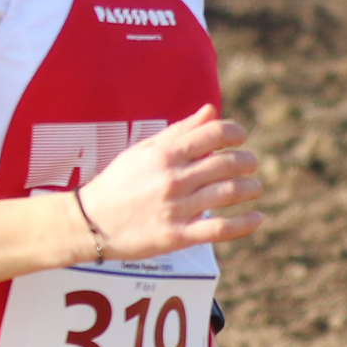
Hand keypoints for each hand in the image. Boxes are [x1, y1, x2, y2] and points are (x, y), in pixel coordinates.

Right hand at [76, 105, 266, 257]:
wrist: (90, 222)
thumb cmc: (117, 183)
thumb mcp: (142, 151)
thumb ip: (179, 131)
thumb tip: (211, 110)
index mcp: (164, 155)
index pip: (214, 134)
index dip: (235, 132)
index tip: (239, 138)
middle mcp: (173, 179)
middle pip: (228, 164)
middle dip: (248, 161)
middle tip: (250, 164)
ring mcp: (176, 208)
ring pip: (229, 193)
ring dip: (250, 188)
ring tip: (253, 187)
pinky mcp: (178, 235)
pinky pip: (220, 229)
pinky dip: (244, 223)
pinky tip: (257, 217)